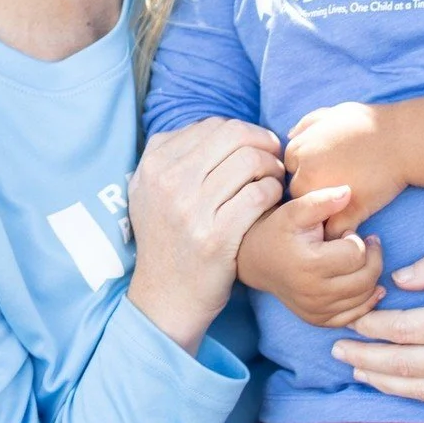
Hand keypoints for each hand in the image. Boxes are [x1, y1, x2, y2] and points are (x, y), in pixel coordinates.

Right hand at [127, 118, 284, 352]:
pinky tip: (271, 202)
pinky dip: (273, 192)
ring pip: (251, 161)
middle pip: (235, 136)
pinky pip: (260, 194)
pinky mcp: (216, 236)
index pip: (213, 126)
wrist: (166, 296)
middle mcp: (169, 182)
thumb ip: (174, 156)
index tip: (255, 148)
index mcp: (154, 164)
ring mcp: (191, 209)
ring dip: (272, 168)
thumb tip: (217, 128)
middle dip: (264, 143)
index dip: (244, 132)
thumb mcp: (150, 192)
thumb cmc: (167, 240)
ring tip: (273, 182)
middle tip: (273, 159)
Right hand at [237, 186, 385, 327]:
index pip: (357, 254)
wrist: (255, 261)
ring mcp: (316, 310)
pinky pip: (355, 315)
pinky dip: (366, 300)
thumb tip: (348, 191)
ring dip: (371, 275)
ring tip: (360, 258)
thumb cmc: (278, 231)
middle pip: (366, 278)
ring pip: (365, 297)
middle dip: (372, 257)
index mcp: (309, 265)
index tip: (347, 232)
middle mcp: (313, 293)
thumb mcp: (294, 210)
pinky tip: (365, 282)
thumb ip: (321, 200)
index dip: (358, 239)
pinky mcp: (318, 320)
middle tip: (367, 242)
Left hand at [284, 102, 407, 237]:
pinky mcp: (347, 212)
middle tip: (335, 184)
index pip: (290, 166)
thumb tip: (290, 137)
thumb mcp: (334, 113)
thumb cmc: (371, 124)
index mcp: (301, 149)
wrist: (404, 141)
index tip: (326, 167)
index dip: (308, 167)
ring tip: (341, 202)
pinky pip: (332, 230)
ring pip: (311, 212)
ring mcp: (326, 195)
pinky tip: (350, 221)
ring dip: (322, 209)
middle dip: (311, 188)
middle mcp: (307, 173)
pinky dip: (338, 230)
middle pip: (297, 190)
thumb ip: (308, 123)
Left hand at [329, 240, 423, 403]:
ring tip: (359, 372)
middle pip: (406, 366)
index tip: (352, 319)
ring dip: (386, 384)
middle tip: (337, 352)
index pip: (405, 330)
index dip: (373, 327)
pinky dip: (421, 395)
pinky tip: (401, 387)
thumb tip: (400, 280)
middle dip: (366, 359)